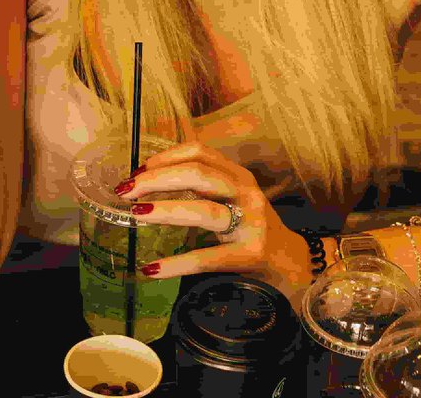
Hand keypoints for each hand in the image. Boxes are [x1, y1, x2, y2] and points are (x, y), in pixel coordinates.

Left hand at [113, 140, 310, 308]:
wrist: (293, 264)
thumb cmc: (254, 230)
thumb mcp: (232, 200)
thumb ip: (202, 189)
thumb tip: (150, 183)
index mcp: (238, 175)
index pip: (199, 152)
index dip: (166, 157)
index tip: (138, 169)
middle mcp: (245, 192)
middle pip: (198, 174)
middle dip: (157, 179)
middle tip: (127, 190)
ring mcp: (250, 223)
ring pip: (202, 209)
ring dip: (165, 210)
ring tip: (136, 216)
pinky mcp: (250, 254)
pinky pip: (207, 257)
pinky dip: (176, 263)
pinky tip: (152, 269)